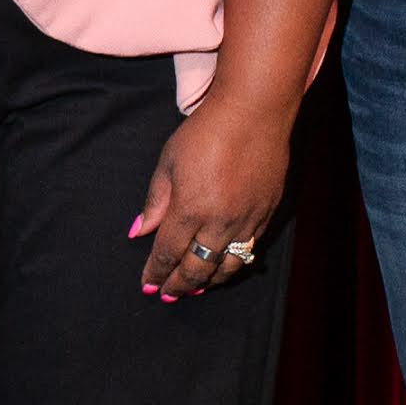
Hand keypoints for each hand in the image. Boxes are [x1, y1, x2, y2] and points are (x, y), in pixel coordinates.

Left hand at [130, 96, 293, 300]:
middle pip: (196, 268)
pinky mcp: (266, 213)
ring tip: (195, 288)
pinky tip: (222, 266)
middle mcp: (219, 221)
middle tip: (168, 293)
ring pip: (226, 266)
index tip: (148, 285)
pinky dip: (232, 264)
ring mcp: (246, 220)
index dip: (156, 273)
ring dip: (207, 281)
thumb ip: (155, 201)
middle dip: (179, 285)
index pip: (168, 253)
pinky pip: (248, 250)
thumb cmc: (206, 131)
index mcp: (190, 208)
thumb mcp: (169, 161)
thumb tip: (139, 231)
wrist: (254, 111)